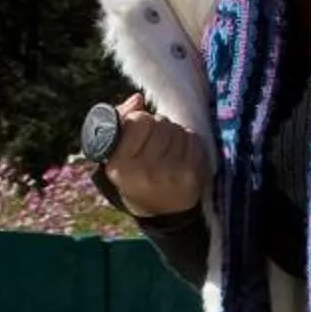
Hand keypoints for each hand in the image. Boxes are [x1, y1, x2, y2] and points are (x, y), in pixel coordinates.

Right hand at [101, 94, 208, 218]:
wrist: (160, 212)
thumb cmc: (135, 175)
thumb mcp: (117, 154)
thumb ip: (121, 122)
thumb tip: (138, 99)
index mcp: (120, 166)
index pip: (138, 121)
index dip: (140, 120)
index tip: (139, 130)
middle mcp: (145, 171)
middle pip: (160, 124)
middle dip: (158, 127)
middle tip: (155, 141)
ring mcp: (171, 175)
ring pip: (177, 130)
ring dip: (174, 133)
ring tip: (167, 149)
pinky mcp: (192, 176)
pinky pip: (193, 140)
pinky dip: (188, 142)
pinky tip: (181, 155)